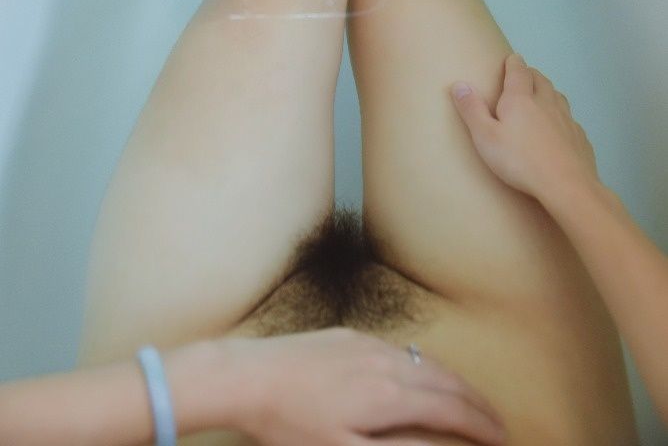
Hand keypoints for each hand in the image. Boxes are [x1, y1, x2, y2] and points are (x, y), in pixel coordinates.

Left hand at [228, 327, 504, 445]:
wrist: (249, 375)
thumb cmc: (291, 425)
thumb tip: (441, 445)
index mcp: (390, 395)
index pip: (451, 408)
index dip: (481, 424)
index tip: (502, 437)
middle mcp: (386, 362)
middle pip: (446, 380)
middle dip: (476, 401)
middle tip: (496, 420)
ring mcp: (368, 343)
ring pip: (424, 360)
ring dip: (453, 381)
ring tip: (467, 399)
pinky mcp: (349, 335)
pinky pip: (400, 349)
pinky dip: (424, 365)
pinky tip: (419, 374)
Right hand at [450, 53, 598, 204]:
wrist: (566, 185)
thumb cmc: (519, 160)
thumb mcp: (485, 137)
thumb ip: (472, 110)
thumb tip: (459, 84)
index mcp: (521, 99)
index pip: (518, 71)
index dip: (513, 63)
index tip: (511, 58)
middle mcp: (546, 102)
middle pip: (540, 80)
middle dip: (531, 74)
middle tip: (524, 75)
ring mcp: (566, 119)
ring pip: (557, 96)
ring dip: (548, 91)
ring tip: (541, 96)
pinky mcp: (579, 137)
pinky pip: (569, 119)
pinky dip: (561, 116)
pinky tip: (559, 128)